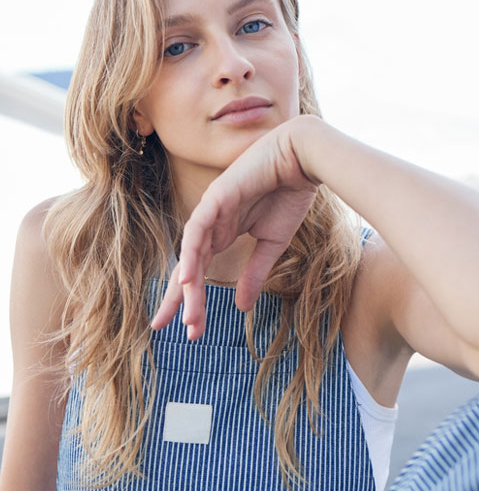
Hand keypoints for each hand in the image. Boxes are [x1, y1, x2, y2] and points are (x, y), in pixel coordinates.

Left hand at [151, 116, 318, 337]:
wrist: (303, 161)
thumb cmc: (288, 195)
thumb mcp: (272, 245)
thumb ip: (254, 273)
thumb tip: (240, 307)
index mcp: (223, 234)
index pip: (200, 271)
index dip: (193, 299)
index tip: (190, 330)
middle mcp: (212, 224)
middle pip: (188, 266)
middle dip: (177, 298)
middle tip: (163, 327)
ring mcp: (212, 210)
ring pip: (191, 252)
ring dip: (187, 284)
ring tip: (184, 315)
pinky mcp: (217, 197)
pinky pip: (198, 229)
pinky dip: (191, 253)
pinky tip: (187, 278)